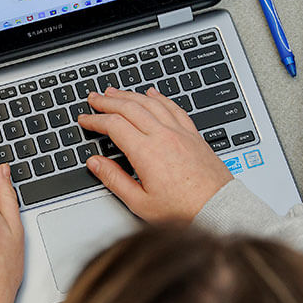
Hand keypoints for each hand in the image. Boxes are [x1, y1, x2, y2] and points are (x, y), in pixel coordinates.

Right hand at [78, 87, 233, 222]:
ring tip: (115, 92)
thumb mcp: (140, 202)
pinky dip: (160, 98)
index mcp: (146, 152)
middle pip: (130, 108)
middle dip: (108, 101)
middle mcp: (163, 136)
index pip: (114, 125)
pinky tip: (152, 93)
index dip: (95, 120)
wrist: (218, 208)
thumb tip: (95, 163)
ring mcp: (180, 132)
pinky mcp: (193, 135)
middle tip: (94, 98)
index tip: (84, 120)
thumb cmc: (182, 210)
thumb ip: (114, 179)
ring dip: (130, 95)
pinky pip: (174, 108)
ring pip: (151, 103)